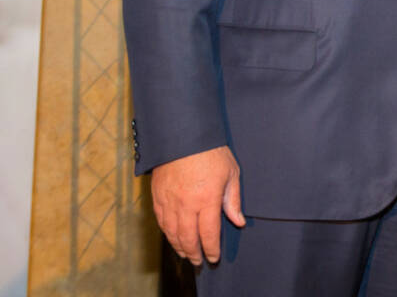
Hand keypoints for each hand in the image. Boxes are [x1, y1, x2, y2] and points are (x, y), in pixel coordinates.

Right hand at [150, 145, 244, 265]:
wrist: (183, 136)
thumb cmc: (211, 152)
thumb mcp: (231, 173)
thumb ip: (233, 200)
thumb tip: (238, 221)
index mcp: (206, 199)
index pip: (208, 233)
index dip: (211, 249)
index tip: (213, 257)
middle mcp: (186, 204)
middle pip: (188, 238)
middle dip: (194, 253)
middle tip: (199, 261)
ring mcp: (169, 201)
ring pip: (172, 233)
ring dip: (179, 246)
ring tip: (186, 254)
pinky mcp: (157, 197)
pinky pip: (161, 222)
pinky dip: (167, 234)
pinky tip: (173, 238)